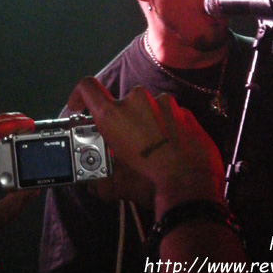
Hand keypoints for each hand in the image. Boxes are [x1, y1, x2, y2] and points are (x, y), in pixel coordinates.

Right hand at [68, 78, 224, 215]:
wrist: (193, 185)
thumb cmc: (150, 182)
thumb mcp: (118, 185)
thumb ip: (101, 181)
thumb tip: (95, 185)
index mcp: (114, 114)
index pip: (88, 88)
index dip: (79, 95)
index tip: (79, 106)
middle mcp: (138, 99)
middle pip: (122, 105)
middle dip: (123, 122)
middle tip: (129, 147)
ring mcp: (164, 102)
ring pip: (148, 109)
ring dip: (147, 124)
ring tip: (155, 151)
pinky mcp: (185, 111)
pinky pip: (169, 116)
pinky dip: (167, 128)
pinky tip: (172, 149)